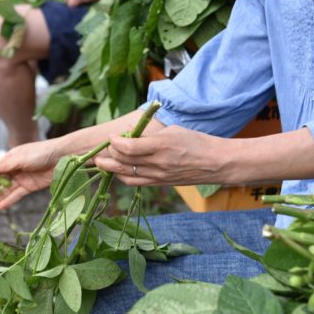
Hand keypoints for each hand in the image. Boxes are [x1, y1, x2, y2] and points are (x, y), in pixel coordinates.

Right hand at [0, 140, 61, 210]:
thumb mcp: (20, 158)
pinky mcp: (30, 187)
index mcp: (9, 159)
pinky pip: (17, 195)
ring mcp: (22, 178)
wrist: (63, 157)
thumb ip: (4, 165)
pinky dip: (9, 201)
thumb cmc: (41, 152)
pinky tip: (1, 207)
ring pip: (6, 190)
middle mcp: (14, 169)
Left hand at [93, 125, 229, 186]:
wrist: (215, 163)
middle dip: (107, 156)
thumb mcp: (172, 130)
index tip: (112, 136)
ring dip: (111, 168)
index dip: (115, 142)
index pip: (129, 146)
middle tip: (99, 151)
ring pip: (125, 174)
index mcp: (161, 145)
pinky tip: (117, 170)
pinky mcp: (159, 183)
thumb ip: (149, 133)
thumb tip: (129, 132)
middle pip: (122, 162)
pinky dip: (122, 176)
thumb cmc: (195, 141)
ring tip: (102, 162)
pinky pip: (135, 182)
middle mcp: (157, 163)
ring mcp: (158, 176)